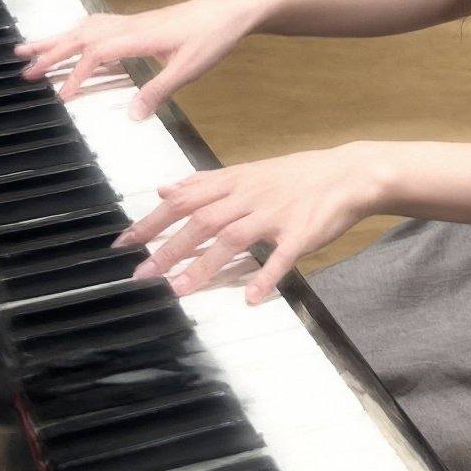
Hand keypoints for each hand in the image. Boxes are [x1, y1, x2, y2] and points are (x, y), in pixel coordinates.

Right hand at [12, 0, 270, 118]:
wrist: (232, 10)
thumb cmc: (213, 37)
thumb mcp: (189, 69)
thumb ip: (159, 91)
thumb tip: (131, 117)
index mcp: (139, 36)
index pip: (96, 54)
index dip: (76, 74)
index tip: (61, 97)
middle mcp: (131, 25)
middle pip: (82, 35)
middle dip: (51, 52)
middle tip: (23, 69)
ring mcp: (134, 21)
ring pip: (87, 27)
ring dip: (59, 38)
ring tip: (32, 49)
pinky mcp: (140, 22)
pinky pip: (100, 25)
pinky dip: (79, 33)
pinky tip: (74, 41)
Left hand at [115, 141, 385, 303]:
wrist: (346, 174)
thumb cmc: (294, 177)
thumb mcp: (246, 173)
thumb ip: (204, 183)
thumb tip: (163, 188)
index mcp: (235, 181)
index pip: (185, 199)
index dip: (152, 220)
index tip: (124, 243)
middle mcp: (250, 195)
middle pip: (202, 220)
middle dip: (169, 247)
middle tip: (142, 275)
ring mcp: (275, 214)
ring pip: (234, 238)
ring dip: (204, 264)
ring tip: (179, 290)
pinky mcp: (301, 233)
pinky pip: (282, 257)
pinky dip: (266, 276)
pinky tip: (251, 298)